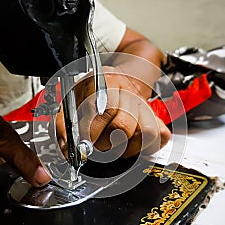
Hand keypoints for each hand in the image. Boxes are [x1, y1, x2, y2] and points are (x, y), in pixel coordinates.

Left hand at [55, 66, 170, 157]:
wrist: (122, 78)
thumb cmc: (95, 91)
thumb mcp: (73, 97)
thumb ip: (64, 121)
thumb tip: (65, 145)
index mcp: (106, 81)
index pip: (101, 108)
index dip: (90, 131)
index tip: (81, 143)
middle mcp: (129, 91)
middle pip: (123, 124)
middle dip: (104, 143)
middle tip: (95, 144)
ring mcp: (145, 105)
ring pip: (145, 132)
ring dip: (125, 147)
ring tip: (112, 145)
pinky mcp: (157, 118)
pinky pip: (160, 137)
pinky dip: (145, 147)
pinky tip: (129, 144)